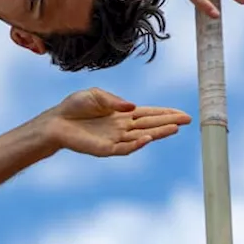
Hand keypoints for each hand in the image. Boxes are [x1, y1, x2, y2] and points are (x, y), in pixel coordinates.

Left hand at [42, 88, 190, 157]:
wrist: (56, 121)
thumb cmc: (75, 106)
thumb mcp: (96, 95)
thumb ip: (115, 101)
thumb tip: (133, 107)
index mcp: (121, 114)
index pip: (148, 113)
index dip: (165, 113)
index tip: (181, 113)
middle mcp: (122, 127)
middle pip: (150, 124)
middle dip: (168, 122)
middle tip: (187, 119)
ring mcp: (116, 139)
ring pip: (142, 136)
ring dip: (158, 132)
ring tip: (175, 128)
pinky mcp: (106, 149)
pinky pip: (125, 148)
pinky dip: (138, 143)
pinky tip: (149, 137)